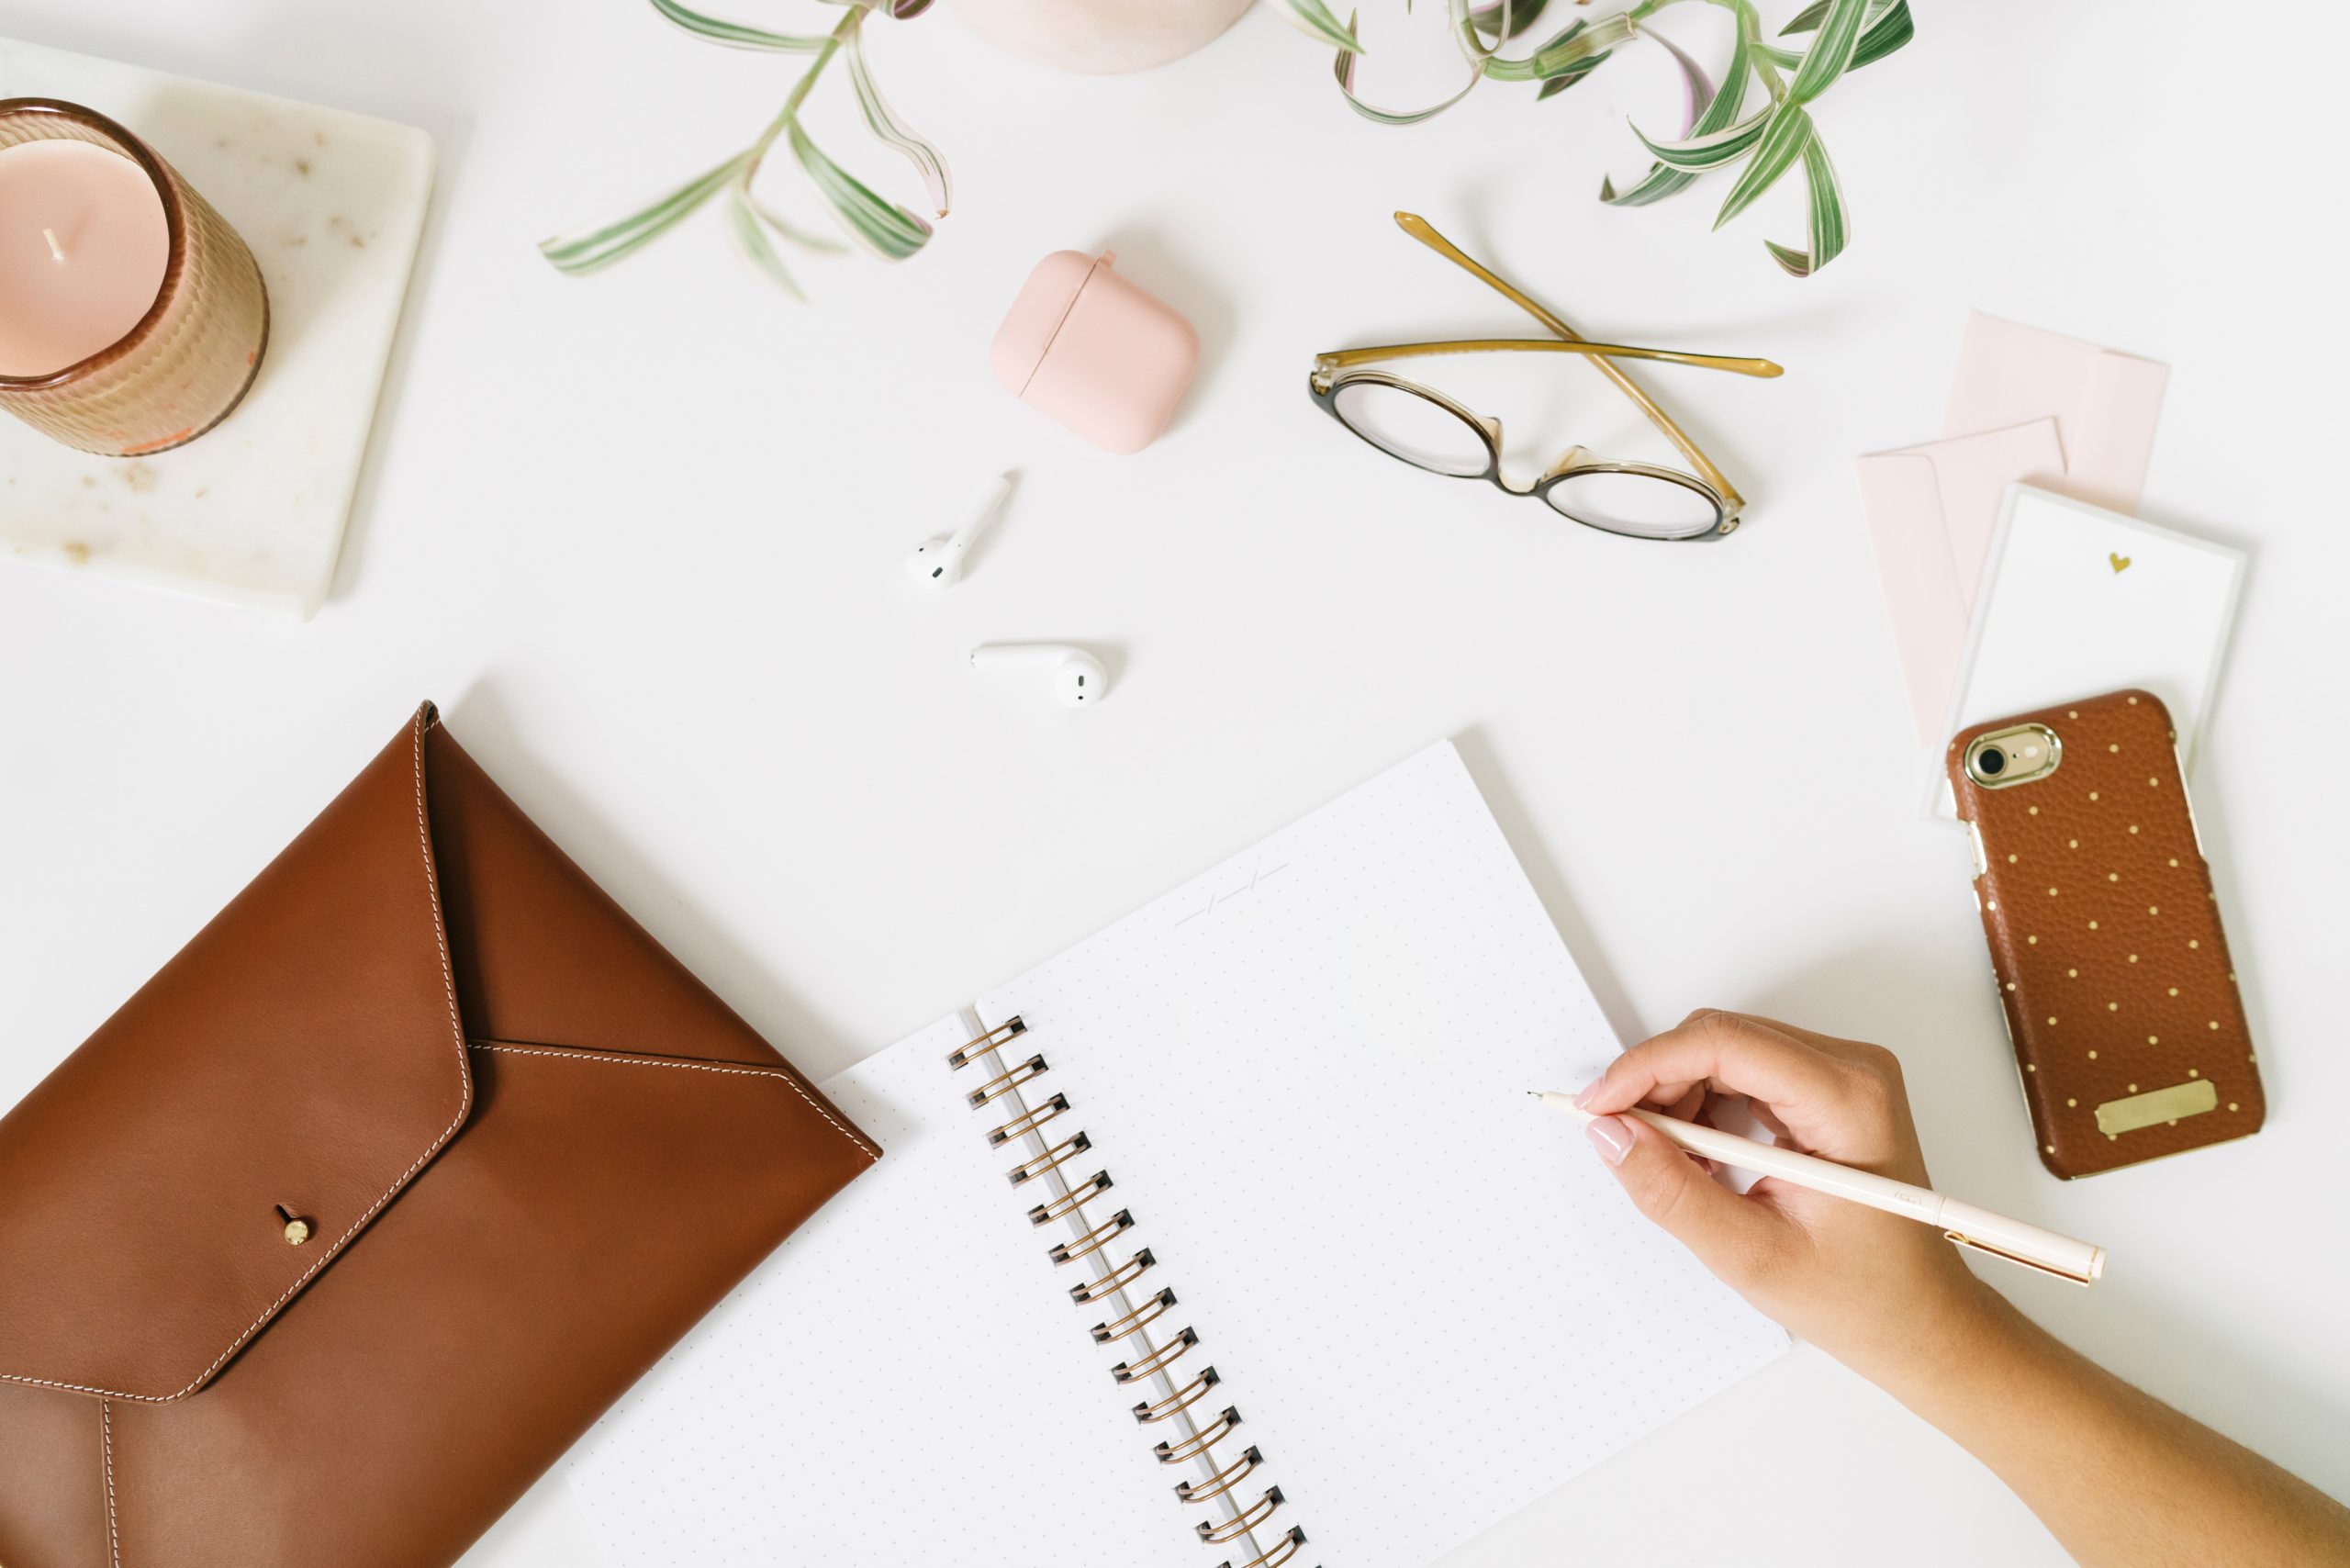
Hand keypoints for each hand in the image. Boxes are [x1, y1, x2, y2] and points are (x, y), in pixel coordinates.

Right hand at [1577, 1009, 1997, 1381]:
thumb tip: (1611, 1135)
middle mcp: (1852, 1071)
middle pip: (1721, 1039)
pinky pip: (1743, 1074)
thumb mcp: (1752, 1255)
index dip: (1646, 1068)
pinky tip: (1701, 1160)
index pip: (1724, 1044)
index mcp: (1847, 1100)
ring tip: (1674, 1166)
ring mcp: (1842, 1077)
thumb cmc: (1864, 1297)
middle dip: (1658, 1085)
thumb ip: (1673, 1192)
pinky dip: (1705, 1109)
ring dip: (1679, 1100)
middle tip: (1624, 1142)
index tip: (1597, 1106)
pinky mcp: (1827, 1091)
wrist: (1921, 1322)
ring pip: (1725, 1052)